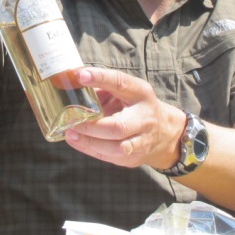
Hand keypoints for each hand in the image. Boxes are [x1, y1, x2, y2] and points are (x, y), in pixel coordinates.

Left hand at [63, 68, 185, 169]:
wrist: (164, 132)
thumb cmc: (136, 106)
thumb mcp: (127, 91)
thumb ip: (103, 88)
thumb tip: (73, 82)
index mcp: (141, 93)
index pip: (121, 83)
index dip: (100, 78)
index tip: (80, 75)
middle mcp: (144, 118)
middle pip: (119, 126)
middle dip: (92, 125)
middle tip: (71, 119)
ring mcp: (142, 141)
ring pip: (116, 147)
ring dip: (89, 141)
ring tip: (69, 133)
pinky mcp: (134, 158)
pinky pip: (110, 156)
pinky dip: (90, 149)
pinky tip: (76, 141)